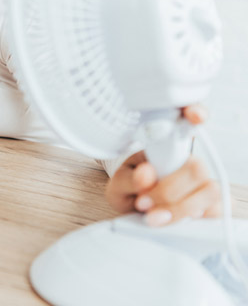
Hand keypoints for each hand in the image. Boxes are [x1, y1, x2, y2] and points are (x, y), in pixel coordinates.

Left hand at [105, 105, 220, 225]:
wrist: (138, 211)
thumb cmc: (130, 190)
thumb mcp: (118, 185)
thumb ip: (128, 180)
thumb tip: (147, 174)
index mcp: (166, 145)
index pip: (189, 120)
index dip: (195, 113)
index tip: (194, 116)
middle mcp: (189, 160)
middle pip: (196, 167)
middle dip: (168, 189)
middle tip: (143, 201)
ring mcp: (204, 182)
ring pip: (208, 191)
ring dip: (177, 208)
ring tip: (152, 216)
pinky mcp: (214, 205)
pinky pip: (216, 211)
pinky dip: (191, 219)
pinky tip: (172, 221)